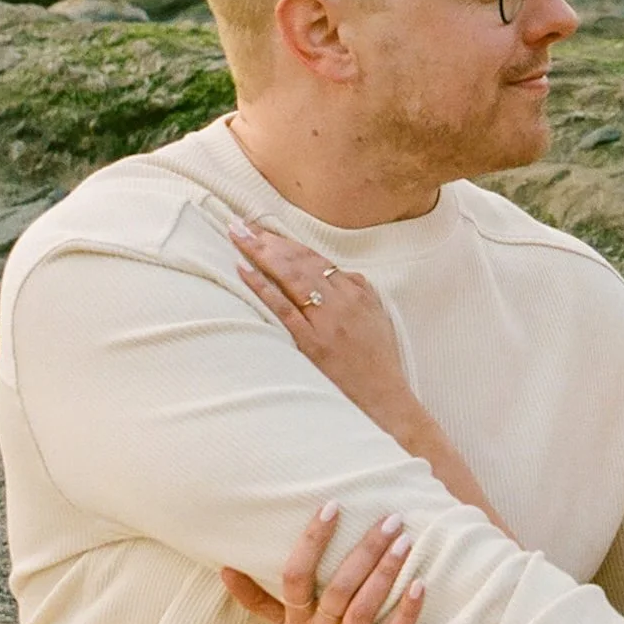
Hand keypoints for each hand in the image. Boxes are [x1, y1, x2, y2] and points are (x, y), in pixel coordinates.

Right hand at [222, 502, 423, 623]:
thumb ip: (260, 602)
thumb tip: (224, 569)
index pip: (295, 578)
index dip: (311, 542)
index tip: (332, 507)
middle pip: (337, 590)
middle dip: (364, 551)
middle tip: (390, 520)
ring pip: (363, 611)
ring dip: (385, 574)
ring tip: (404, 542)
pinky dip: (406, 612)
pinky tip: (420, 583)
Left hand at [229, 220, 414, 429]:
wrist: (385, 398)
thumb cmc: (379, 362)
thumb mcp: (376, 317)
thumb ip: (357, 292)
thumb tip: (339, 274)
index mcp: (357, 291)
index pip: (315, 258)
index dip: (287, 242)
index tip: (264, 230)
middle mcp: (342, 300)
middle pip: (299, 261)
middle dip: (268, 240)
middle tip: (241, 224)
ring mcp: (326, 321)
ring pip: (291, 276)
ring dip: (261, 253)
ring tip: (239, 236)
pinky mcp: (312, 343)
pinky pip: (283, 308)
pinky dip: (262, 287)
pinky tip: (244, 271)